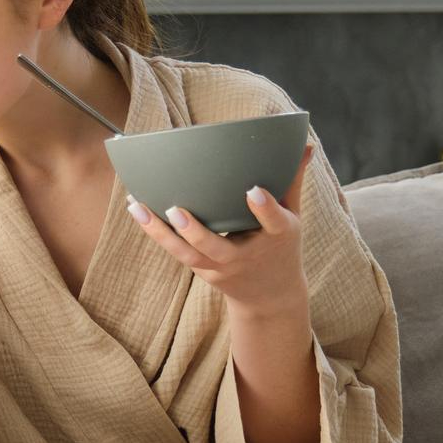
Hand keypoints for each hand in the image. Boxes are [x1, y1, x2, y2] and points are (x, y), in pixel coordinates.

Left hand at [127, 142, 314, 318]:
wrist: (270, 297)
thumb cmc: (280, 246)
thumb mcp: (292, 217)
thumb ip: (291, 181)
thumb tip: (304, 145)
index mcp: (276, 238)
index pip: (272, 223)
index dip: (264, 208)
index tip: (253, 191)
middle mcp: (244, 257)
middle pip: (216, 247)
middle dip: (195, 232)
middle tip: (176, 211)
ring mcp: (221, 267)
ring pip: (187, 254)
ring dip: (160, 233)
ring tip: (138, 207)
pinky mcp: (203, 271)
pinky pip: (178, 253)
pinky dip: (157, 234)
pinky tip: (138, 210)